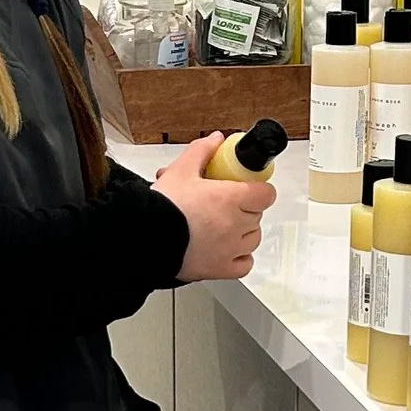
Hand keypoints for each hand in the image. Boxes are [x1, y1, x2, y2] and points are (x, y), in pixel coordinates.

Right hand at [151, 133, 276, 281]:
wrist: (145, 237)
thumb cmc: (163, 206)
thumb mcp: (180, 169)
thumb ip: (201, 151)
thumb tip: (215, 140)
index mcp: (230, 198)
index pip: (265, 194)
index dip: (258, 188)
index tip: (248, 186)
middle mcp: (235, 225)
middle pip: (257, 214)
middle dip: (244, 206)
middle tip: (224, 201)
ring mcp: (230, 249)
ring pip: (253, 238)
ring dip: (244, 230)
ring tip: (223, 223)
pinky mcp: (222, 269)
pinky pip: (244, 263)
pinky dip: (240, 256)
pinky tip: (227, 248)